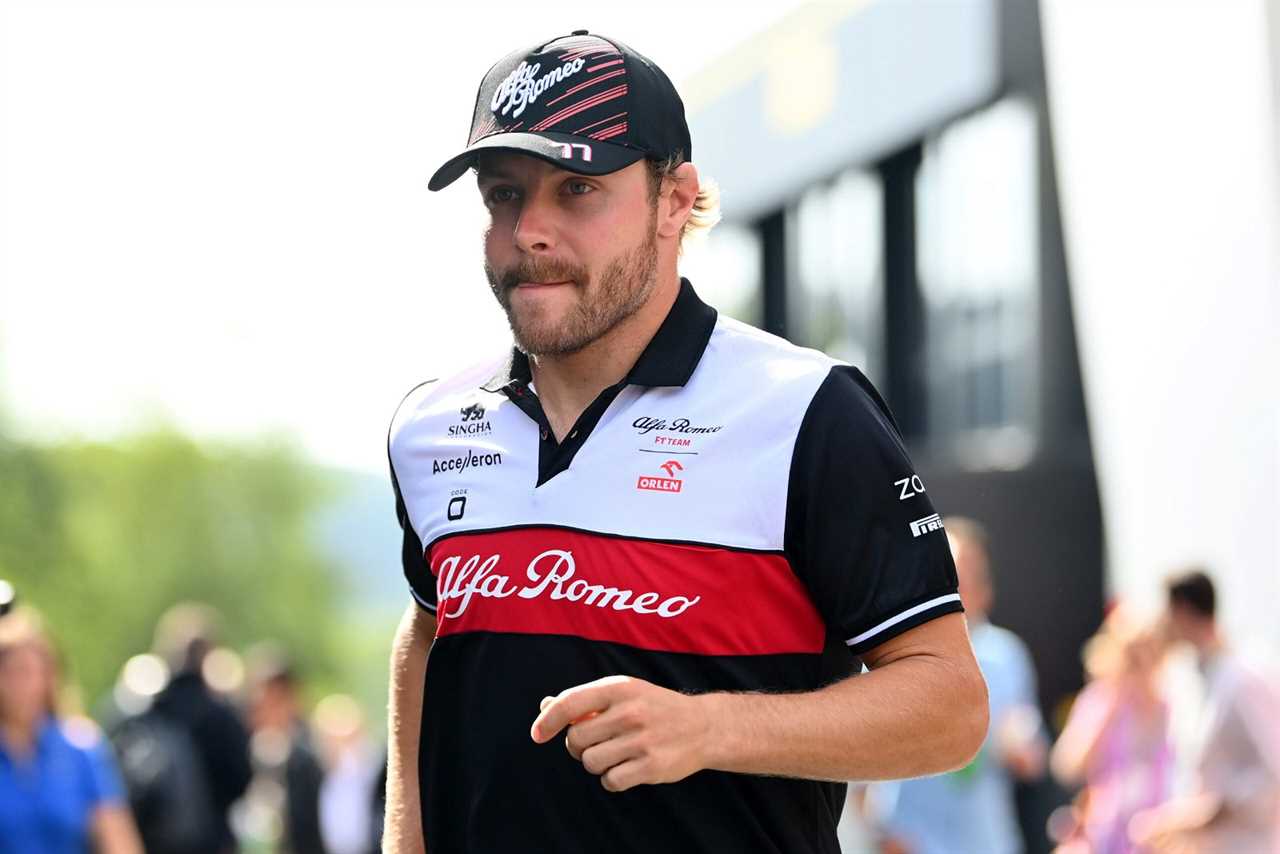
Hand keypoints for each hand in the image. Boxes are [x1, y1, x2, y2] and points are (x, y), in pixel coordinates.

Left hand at [530, 675, 713, 791]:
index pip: (570, 703)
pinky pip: (610, 782)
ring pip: (591, 762)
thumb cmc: (654, 707)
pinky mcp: (652, 766)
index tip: (537, 734)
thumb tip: (544, 706)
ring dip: (596, 763)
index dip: (547, 721)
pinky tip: (627, 768)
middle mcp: (630, 712)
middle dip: (579, 745)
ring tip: (615, 754)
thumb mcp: (623, 692)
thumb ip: (585, 699)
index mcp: (619, 688)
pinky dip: (612, 779)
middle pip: (576, 738)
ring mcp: (642, 740)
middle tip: (597, 741)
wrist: (703, 726)